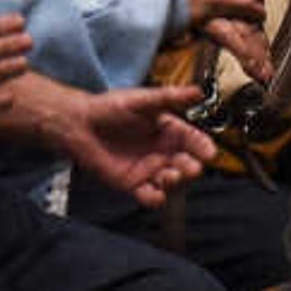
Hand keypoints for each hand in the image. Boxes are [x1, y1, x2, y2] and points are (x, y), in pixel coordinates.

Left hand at [44, 84, 211, 204]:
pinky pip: (150, 196)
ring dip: (175, 181)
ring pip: (171, 181)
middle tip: (192, 167)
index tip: (210, 152)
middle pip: (186, 164)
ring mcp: (149, 169)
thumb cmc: (110, 108)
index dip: (202, 147)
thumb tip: (197, 91)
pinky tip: (156, 192)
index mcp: (168, 130)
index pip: (193, 140)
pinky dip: (155, 198)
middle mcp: (162, 151)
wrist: (80, 125)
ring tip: (170, 175)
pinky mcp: (133, 184)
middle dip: (192, 168)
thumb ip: (169, 97)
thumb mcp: (142, 100)